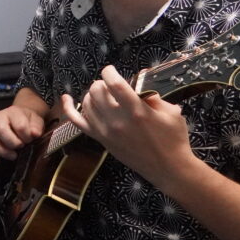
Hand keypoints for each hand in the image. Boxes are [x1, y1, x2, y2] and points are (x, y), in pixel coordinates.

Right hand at [0, 104, 44, 163]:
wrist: (20, 118)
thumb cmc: (28, 121)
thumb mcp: (36, 120)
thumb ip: (36, 126)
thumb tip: (34, 133)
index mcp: (12, 112)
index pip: (19, 125)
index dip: (27, 136)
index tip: (31, 140)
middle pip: (0, 131)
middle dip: (13, 143)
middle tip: (21, 146)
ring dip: (2, 151)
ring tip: (13, 156)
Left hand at [61, 65, 193, 185]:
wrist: (169, 169)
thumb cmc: (174, 139)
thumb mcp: (171, 112)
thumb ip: (153, 96)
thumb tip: (138, 83)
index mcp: (135, 111)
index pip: (113, 84)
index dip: (109, 72)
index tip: (111, 70)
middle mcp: (117, 121)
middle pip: (96, 91)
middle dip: (102, 83)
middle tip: (111, 86)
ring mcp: (106, 131)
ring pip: (86, 103)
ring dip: (92, 94)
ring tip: (102, 94)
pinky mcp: (101, 140)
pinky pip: (77, 122)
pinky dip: (68, 109)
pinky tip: (66, 98)